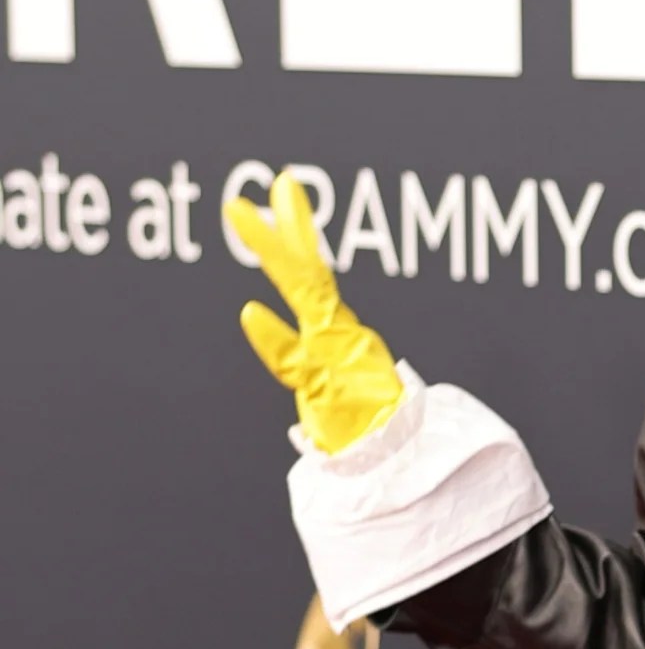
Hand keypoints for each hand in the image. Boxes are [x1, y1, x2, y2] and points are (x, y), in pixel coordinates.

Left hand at [225, 173, 404, 453]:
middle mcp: (338, 335)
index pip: (311, 273)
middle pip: (307, 273)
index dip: (295, 231)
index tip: (282, 192)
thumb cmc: (359, 423)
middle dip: (285, 228)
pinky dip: (273, 341)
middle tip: (270, 187)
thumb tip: (251, 314)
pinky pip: (295, 362)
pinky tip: (250, 314)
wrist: (394, 461)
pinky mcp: (328, 387)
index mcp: (338, 331)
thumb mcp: (320, 381)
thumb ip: (287, 349)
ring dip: (276, 254)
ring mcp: (334, 356)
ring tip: (247, 217)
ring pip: (306, 297)